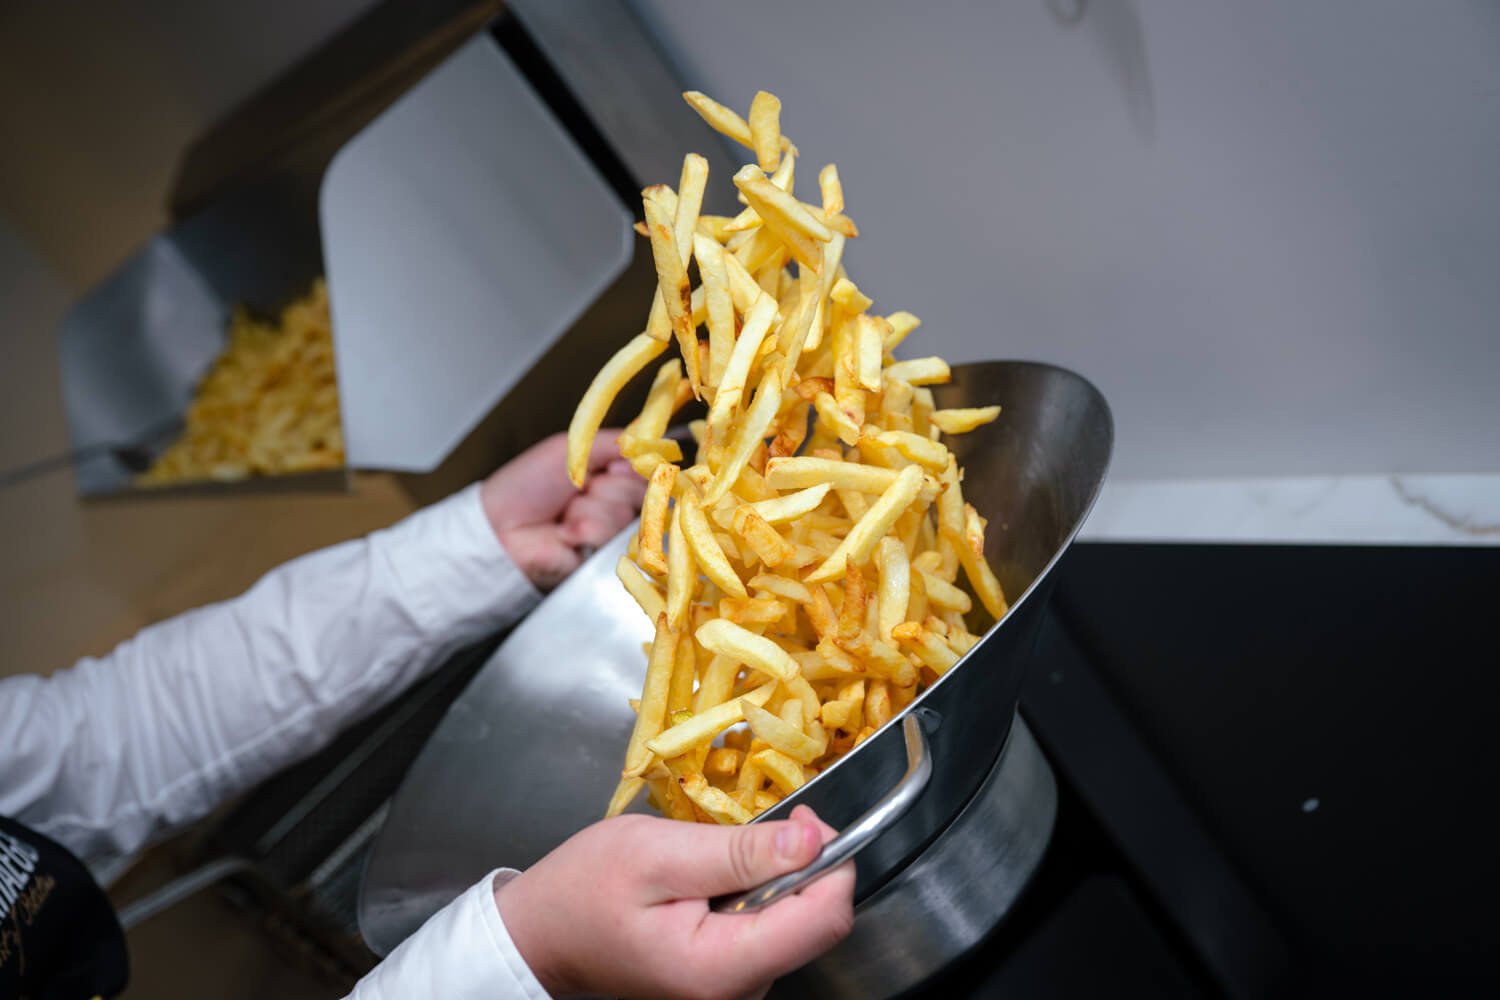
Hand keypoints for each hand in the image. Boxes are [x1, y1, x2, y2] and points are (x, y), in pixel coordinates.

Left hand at [481, 430, 644, 591]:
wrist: (498, 526)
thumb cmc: (527, 484)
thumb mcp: (570, 448)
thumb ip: (614, 442)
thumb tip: (658, 441)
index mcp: (609, 477)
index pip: (646, 469)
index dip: (630, 467)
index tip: (610, 467)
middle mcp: (615, 504)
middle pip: (641, 492)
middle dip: (607, 487)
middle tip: (578, 490)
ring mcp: (610, 533)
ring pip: (624, 514)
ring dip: (589, 510)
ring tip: (565, 515)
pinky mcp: (603, 559)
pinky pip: (610, 537)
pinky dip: (585, 530)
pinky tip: (566, 534)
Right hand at [495, 805, 854, 998]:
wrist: (541, 932)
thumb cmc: (586, 888)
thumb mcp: (660, 852)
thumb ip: (740, 851)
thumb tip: (813, 838)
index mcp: (723, 967)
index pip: (826, 918)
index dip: (831, 859)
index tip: (800, 816)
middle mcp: (739, 992)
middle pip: (815, 922)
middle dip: (798, 865)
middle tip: (747, 831)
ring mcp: (734, 990)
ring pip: (794, 923)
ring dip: (772, 878)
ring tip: (712, 861)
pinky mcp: (728, 977)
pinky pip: (768, 930)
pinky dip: (754, 895)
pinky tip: (711, 883)